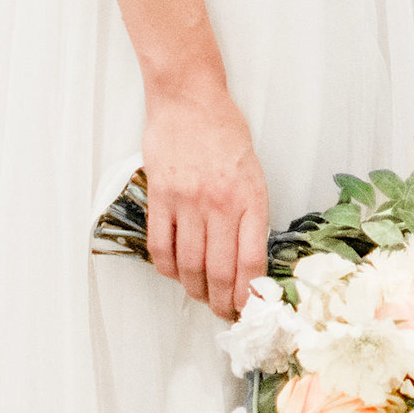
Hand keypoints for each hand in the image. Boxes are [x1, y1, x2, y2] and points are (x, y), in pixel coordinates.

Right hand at [140, 78, 267, 320]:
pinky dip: (168, 268)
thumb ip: (250, 211)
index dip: (249, 294)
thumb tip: (247, 256)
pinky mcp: (160, 198)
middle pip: (219, 271)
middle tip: (223, 313)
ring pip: (189, 265)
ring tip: (201, 295)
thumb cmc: (225, 131)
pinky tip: (175, 272)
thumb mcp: (253, 170)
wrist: (189, 98)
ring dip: (195, 289)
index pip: (251, 261)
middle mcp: (220, 203)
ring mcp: (187, 202)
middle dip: (222, 302)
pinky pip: (161, 247)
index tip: (249, 309)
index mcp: (251, 197)